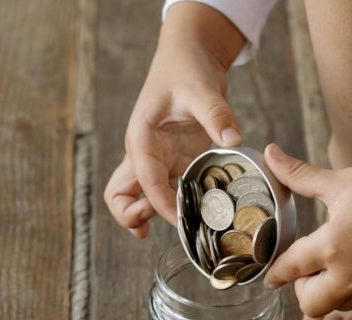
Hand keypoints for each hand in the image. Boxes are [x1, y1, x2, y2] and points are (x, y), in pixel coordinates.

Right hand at [104, 3, 245, 237]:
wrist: (190, 56)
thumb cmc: (186, 68)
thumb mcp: (201, 88)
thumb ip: (216, 114)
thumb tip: (231, 140)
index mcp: (141, 138)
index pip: (144, 180)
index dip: (160, 204)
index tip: (183, 219)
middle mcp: (144, 154)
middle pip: (120, 196)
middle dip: (132, 217)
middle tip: (161, 226)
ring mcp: (159, 161)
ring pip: (139, 198)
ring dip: (151, 216)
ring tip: (183, 230)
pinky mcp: (176, 162)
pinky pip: (169, 192)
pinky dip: (177, 207)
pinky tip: (200, 218)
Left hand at [262, 144, 351, 316]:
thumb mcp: (341, 180)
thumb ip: (299, 175)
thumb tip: (268, 153)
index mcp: (332, 244)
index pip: (290, 269)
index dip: (274, 273)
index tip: (269, 277)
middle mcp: (349, 273)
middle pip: (310, 304)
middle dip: (302, 291)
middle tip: (308, 269)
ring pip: (336, 306)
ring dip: (327, 291)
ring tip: (334, 263)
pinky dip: (351, 289)